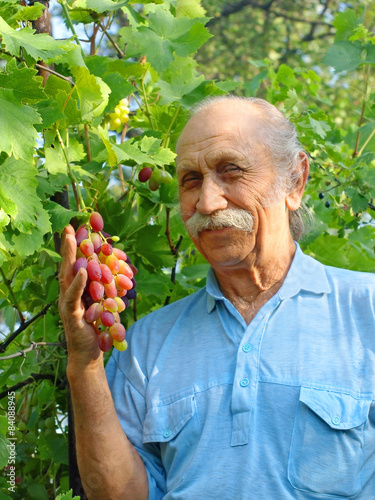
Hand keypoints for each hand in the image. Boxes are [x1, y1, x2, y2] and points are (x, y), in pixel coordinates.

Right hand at [58, 225, 101, 371]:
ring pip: (67, 276)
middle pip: (67, 265)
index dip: (74, 246)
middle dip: (68, 245)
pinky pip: (74, 296)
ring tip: (72, 239)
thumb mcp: (104, 302)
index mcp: (75, 289)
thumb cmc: (96, 327)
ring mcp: (67, 303)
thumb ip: (107, 286)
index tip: (76, 227)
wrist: (89, 352)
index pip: (74, 264)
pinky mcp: (71, 314)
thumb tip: (124, 270)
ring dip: (70, 257)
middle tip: (68, 226)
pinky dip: (78, 283)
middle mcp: (68, 293)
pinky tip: (82, 272)